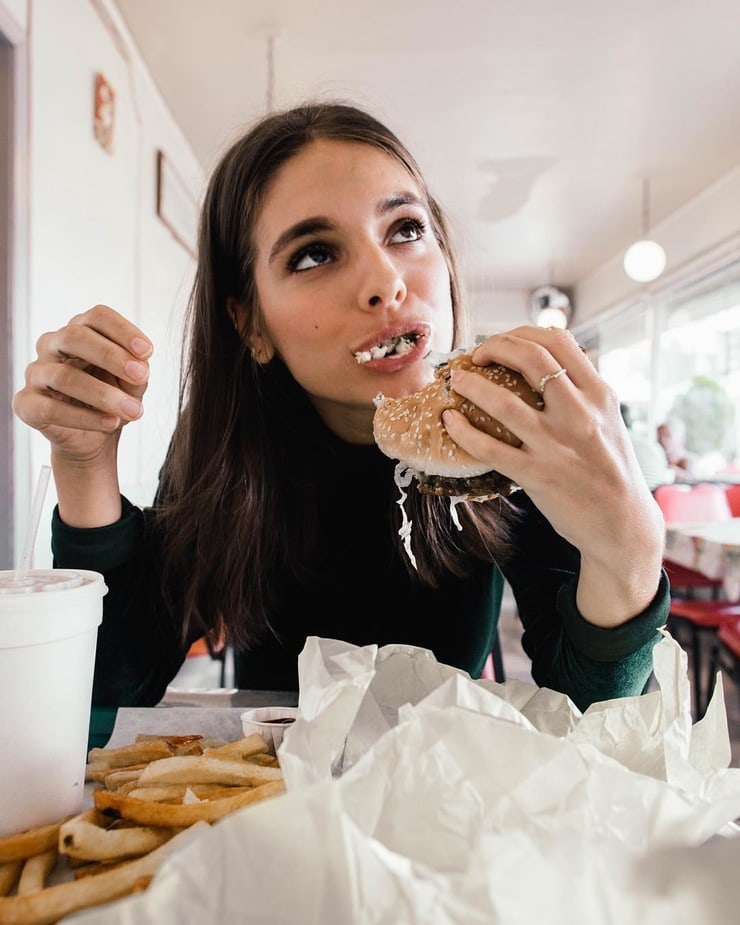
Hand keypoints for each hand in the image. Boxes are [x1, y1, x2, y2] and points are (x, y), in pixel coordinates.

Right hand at [13, 305, 152, 466]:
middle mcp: (53, 345)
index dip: (123, 331)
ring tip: (133, 410)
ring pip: (64, 376)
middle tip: (141, 376)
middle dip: (111, 356)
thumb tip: (140, 364)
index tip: (147, 352)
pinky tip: (110, 422)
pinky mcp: (27, 404)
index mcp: (81, 331)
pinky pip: (50, 409)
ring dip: (104, 394)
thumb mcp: (132, 384)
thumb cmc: (112, 399)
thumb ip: (137, 372)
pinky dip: (84, 418)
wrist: (94, 437)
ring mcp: (36, 373)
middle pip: (74, 336)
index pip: (97, 317)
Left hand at [442, 326, 663, 624]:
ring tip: (456, 381)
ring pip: (504, 402)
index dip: (521, 333)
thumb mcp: (608, 419)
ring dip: (472, 385)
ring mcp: (557, 445)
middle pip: (530, 358)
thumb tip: (546, 363)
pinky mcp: (538, 475)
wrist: (624, 524)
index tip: (502, 342)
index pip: (558, 341)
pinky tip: (450, 422)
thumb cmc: (611, 470)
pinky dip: (464, 431)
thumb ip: (582, 391)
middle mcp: (580, 413)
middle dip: (494, 347)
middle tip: (475, 356)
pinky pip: (491, 448)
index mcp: (599, 394)